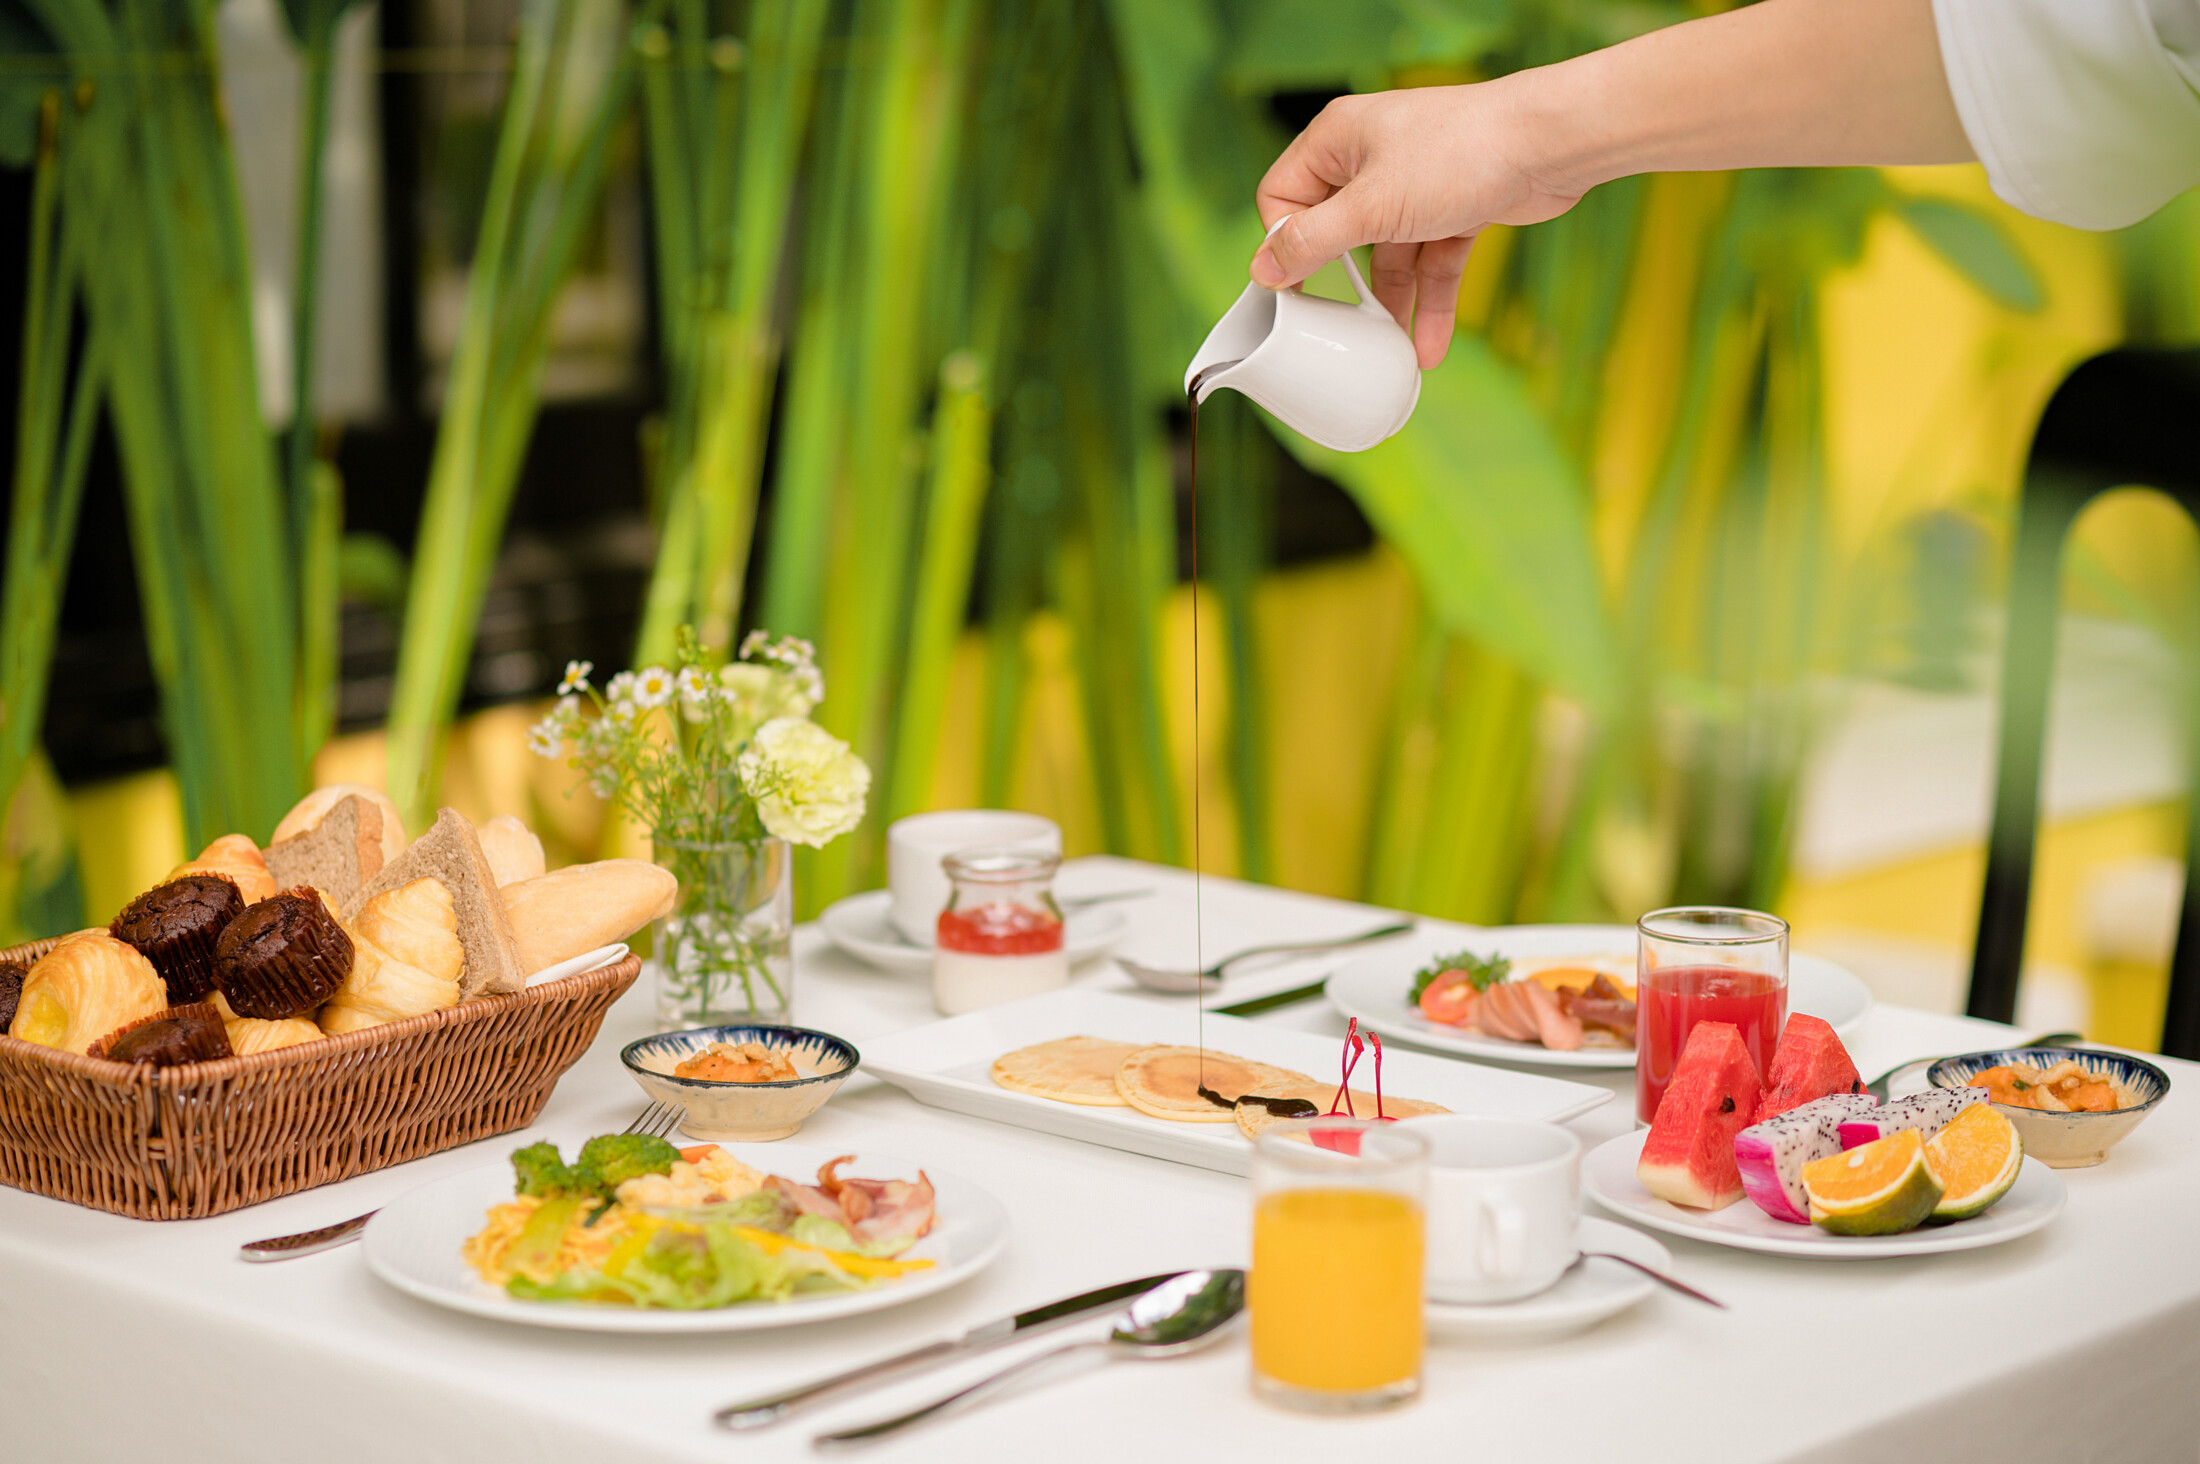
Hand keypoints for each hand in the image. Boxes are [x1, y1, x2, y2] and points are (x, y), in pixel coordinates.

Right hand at [1252, 82, 1588, 368]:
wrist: (1551, 145)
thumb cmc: (1460, 154)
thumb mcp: (1371, 207)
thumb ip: (1313, 242)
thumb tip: (1264, 268)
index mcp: (1337, 140)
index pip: (1283, 196)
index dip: (1285, 244)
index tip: (1294, 289)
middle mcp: (1371, 158)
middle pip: (1337, 233)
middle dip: (1342, 286)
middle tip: (1334, 330)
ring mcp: (1415, 184)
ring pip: (1388, 256)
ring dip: (1390, 305)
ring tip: (1388, 354)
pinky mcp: (1454, 207)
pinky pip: (1430, 263)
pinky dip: (1430, 302)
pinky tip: (1428, 346)